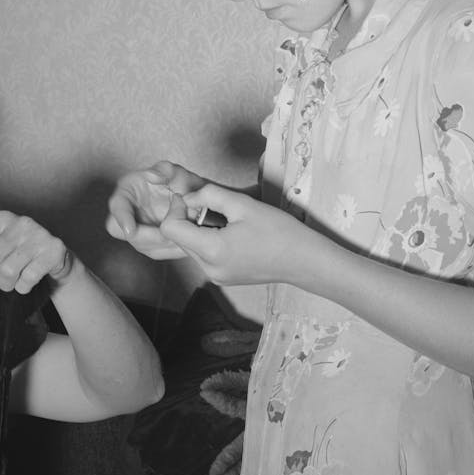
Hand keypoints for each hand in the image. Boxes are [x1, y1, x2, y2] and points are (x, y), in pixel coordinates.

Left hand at [0, 211, 72, 294]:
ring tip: (10, 283)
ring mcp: (40, 235)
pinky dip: (24, 287)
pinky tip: (27, 282)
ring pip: (9, 270)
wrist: (54, 257)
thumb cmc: (17, 253)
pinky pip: (29, 277)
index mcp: (2, 219)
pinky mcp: (54, 249)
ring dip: (7, 284)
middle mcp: (21, 222)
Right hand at [106, 160, 206, 259]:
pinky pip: (155, 251)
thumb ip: (164, 170)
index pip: (117, 205)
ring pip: (142, 245)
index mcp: (127, 190)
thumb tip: (153, 175)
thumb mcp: (174, 170)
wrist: (194, 196)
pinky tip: (183, 243)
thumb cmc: (180, 180)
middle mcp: (128, 211)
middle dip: (147, 236)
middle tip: (169, 235)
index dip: (122, 218)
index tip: (130, 230)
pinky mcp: (150, 242)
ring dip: (161, 244)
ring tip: (181, 235)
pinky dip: (169, 249)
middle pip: (125, 232)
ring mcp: (138, 228)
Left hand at [158, 185, 308, 286]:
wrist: (302, 259)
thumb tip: (188, 198)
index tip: (192, 198)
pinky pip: (204, 256)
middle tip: (216, 207)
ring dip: (199, 230)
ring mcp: (215, 277)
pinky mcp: (223, 279)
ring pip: (191, 247)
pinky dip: (210, 241)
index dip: (176, 208)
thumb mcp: (242, 204)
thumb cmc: (277, 229)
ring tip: (228, 221)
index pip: (170, 228)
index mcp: (211, 250)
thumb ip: (209, 195)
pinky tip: (233, 234)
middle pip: (179, 238)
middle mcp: (208, 268)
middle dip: (189, 218)